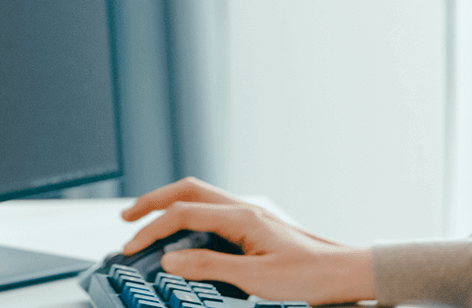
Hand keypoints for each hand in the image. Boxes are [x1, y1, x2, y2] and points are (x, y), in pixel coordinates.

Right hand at [121, 177, 374, 305]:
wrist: (344, 274)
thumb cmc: (309, 278)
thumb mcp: (256, 279)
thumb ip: (211, 267)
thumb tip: (171, 260)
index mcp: (242, 218)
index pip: (183, 215)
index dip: (151, 230)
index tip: (130, 248)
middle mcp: (244, 210)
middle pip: (188, 192)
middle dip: (154, 202)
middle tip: (128, 218)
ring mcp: (250, 216)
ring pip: (201, 198)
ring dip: (171, 206)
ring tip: (149, 223)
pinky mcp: (255, 227)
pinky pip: (213, 213)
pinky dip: (190, 218)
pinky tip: (185, 236)